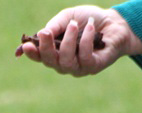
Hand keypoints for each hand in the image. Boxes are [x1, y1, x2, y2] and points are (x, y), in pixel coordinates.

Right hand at [18, 6, 141, 76]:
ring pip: (66, 62)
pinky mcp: (92, 67)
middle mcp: (64, 63)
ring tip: (75, 25)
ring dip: (68, 42)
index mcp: (55, 52)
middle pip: (50, 62)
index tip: (25, 46)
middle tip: (46, 33)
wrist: (115, 22)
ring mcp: (78, 68)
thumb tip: (43, 33)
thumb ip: (56, 24)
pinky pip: (85, 57)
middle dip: (46, 48)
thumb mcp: (70, 16)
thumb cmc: (89, 20)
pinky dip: (86, 41)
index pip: (40, 56)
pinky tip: (91, 27)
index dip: (32, 54)